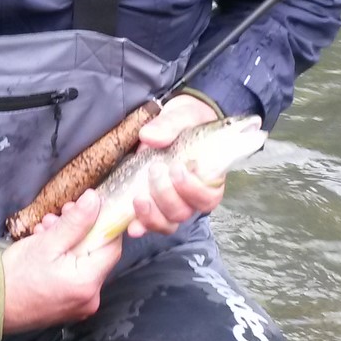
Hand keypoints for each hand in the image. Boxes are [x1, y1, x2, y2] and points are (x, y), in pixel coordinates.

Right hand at [1, 190, 121, 334]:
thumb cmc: (15, 275)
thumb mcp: (46, 242)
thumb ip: (76, 222)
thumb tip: (96, 200)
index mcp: (88, 283)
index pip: (112, 246)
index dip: (103, 223)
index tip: (88, 207)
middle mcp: (90, 298)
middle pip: (96, 254)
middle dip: (79, 230)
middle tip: (59, 214)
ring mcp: (79, 305)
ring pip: (83, 263)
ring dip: (68, 242)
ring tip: (44, 229)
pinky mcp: (67, 307)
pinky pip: (73, 276)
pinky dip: (64, 259)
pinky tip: (44, 246)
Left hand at [126, 94, 226, 237]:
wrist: (169, 122)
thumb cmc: (186, 121)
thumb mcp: (183, 115)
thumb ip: (170, 124)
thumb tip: (149, 136)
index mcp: (208, 178)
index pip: (208, 197)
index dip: (193, 189)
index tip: (177, 168)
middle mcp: (191, 197)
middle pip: (184, 212)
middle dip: (167, 196)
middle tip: (155, 170)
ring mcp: (170, 204)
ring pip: (167, 222)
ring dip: (153, 214)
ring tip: (139, 197)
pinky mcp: (152, 206)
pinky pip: (149, 224)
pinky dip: (141, 225)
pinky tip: (132, 225)